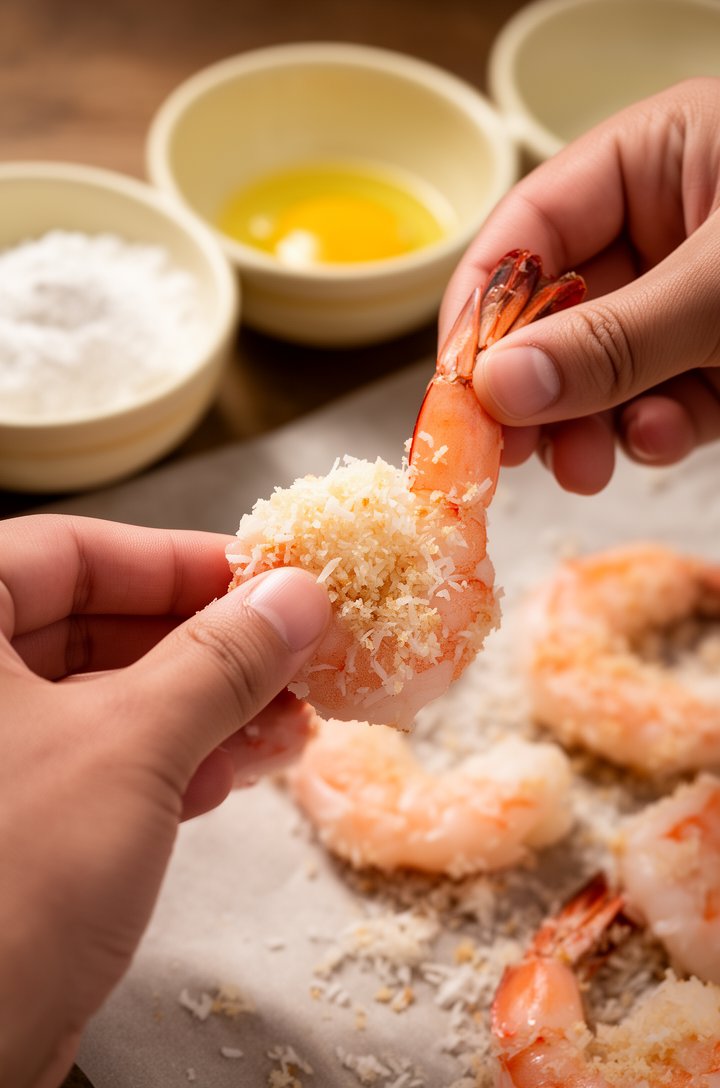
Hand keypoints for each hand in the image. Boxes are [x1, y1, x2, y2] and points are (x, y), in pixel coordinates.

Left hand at [0, 514, 329, 1087]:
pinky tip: (240, 770)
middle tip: (293, 652)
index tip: (263, 577)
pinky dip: (175, 762)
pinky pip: (102, 765)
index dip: (177, 561)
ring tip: (291, 719)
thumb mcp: (129, 748)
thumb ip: (218, 660)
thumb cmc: (5, 889)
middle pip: (96, 625)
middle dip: (206, 645)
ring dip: (207, 707)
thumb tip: (294, 597)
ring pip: (108, 701)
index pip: (70, 553)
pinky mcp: (14, 829)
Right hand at [441, 77, 719, 492]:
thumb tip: (498, 389)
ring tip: (590, 462)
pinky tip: (663, 436)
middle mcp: (662, 224)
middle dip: (533, 386)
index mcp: (653, 157)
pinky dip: (651, 427)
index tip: (455, 392)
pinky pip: (656, 396)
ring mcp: (690, 294)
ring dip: (588, 421)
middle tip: (512, 453)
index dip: (479, 312)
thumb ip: (614, 337)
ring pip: (599, 366)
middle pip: (552, 309)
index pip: (526, 232)